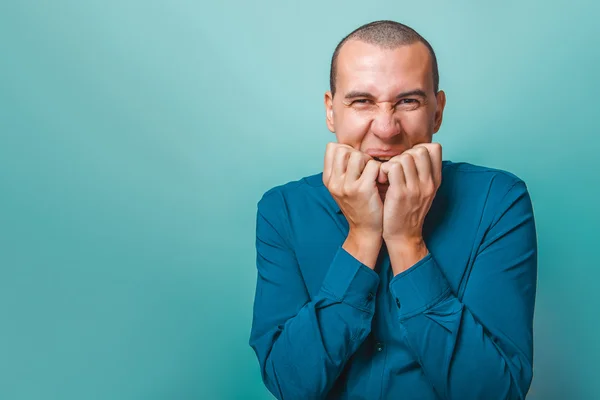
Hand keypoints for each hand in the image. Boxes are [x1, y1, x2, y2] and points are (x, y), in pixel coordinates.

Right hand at [323, 142, 383, 267]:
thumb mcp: (342, 188)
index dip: (347, 150)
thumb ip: (341, 169)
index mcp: (328, 179)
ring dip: (369, 162)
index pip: (332, 148)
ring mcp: (347, 186)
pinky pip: (373, 166)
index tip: (356, 163)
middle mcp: (334, 182)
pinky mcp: (362, 190)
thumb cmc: (358, 206)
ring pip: (358, 155)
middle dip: (358, 155)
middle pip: (344, 149)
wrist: (365, 230)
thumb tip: (345, 146)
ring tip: (373, 175)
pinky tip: (382, 181)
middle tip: (366, 169)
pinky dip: (380, 170)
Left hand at [379, 143, 441, 243]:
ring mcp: (415, 189)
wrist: (403, 235)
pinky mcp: (400, 194)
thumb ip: (423, 172)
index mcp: (435, 180)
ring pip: (404, 157)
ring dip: (392, 163)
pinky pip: (392, 167)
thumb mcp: (424, 191)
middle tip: (396, 169)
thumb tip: (416, 151)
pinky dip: (384, 170)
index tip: (408, 162)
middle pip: (419, 150)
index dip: (418, 149)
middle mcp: (428, 183)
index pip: (435, 149)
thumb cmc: (409, 211)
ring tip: (388, 175)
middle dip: (404, 155)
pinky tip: (382, 180)